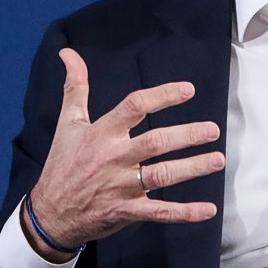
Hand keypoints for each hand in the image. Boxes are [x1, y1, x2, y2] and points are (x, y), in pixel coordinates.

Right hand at [25, 48, 224, 260]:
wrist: (50, 213)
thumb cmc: (62, 164)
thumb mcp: (67, 124)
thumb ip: (75, 87)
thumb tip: (68, 53)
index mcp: (101, 133)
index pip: (135, 107)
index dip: (162, 96)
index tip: (188, 90)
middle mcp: (113, 157)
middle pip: (155, 142)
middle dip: (186, 135)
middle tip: (212, 130)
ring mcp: (121, 186)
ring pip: (162, 175)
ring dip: (192, 167)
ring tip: (218, 159)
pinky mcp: (126, 211)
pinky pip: (159, 212)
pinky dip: (184, 212)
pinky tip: (208, 209)